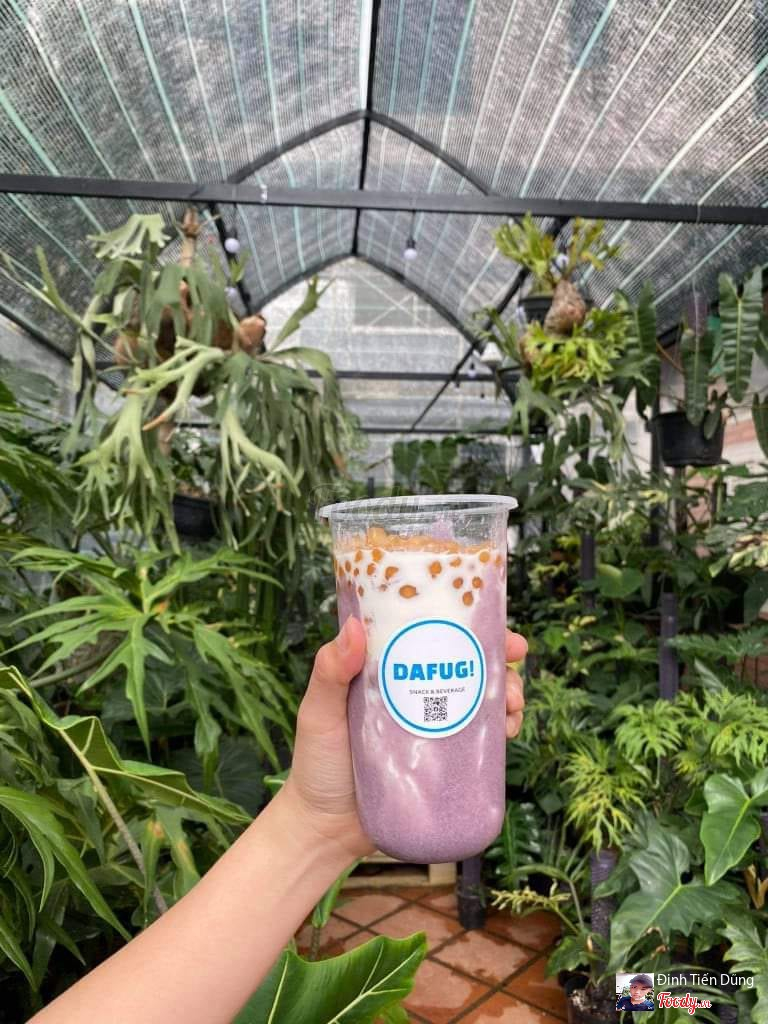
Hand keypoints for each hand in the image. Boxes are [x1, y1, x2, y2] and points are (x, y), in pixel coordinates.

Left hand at [280, 618, 526, 861]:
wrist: (325, 829)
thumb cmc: (316, 763)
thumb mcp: (320, 711)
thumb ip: (330, 672)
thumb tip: (354, 627)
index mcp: (390, 671)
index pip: (434, 637)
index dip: (470, 626)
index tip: (497, 626)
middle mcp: (416, 694)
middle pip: (469, 666)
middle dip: (501, 662)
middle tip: (514, 668)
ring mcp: (433, 728)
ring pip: (482, 702)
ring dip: (507, 696)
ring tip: (512, 707)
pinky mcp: (444, 765)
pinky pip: (480, 744)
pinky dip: (500, 733)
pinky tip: (508, 733)